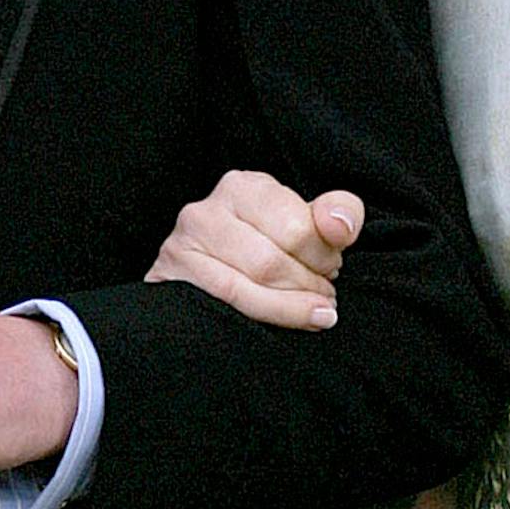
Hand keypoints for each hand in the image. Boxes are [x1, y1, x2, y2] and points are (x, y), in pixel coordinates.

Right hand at [146, 168, 362, 329]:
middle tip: (325, 295)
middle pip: (270, 262)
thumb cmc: (269, 244)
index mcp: (242, 187)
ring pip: (246, 288)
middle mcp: (205, 211)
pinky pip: (224, 306)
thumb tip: (340, 226)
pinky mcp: (170, 279)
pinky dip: (266, 318)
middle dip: (307, 284)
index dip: (323, 255)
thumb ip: (337, 213)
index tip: (332, 267)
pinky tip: (290, 322)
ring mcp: (181, 246)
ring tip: (315, 312)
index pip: (295, 226)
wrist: (212, 272)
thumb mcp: (306, 220)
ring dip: (291, 307)